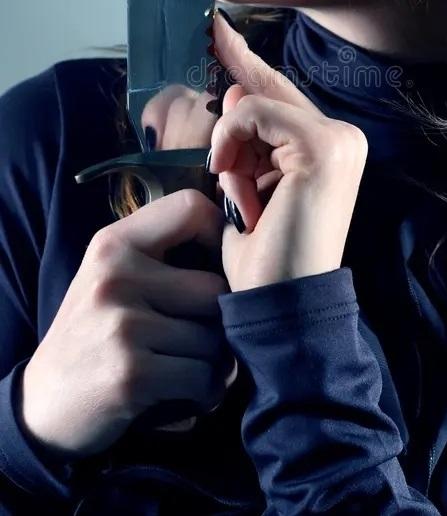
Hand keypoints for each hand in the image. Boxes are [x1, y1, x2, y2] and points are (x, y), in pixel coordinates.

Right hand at [21, 189, 236, 458]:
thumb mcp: (111, 278)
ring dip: (211, 362)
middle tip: (201, 339)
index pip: (191, 207)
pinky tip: (185, 394)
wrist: (44, 406)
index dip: (219, 235)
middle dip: (217, 321)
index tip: (215, 266)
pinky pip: (202, 377)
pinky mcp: (131, 373)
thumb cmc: (94, 335)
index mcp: (113, 244)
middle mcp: (116, 276)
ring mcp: (122, 325)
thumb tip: (236, 241)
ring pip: (213, 338)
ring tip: (186, 367)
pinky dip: (203, 391)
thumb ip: (160, 254)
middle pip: (215, 287)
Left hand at [208, 11, 368, 292]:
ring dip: (230, 146)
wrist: (283, 304)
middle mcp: (343, 137)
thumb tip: (234, 93)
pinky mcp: (324, 145)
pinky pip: (253, 113)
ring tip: (241, 196)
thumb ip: (246, 138)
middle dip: (231, 81)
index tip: (217, 26)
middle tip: (207, 38)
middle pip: (267, 89)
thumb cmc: (264, 255)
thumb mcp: (246, 186)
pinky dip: (231, 143)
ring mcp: (338, 138)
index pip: (279, 93)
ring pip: (255, 102)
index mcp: (330, 147)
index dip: (245, 61)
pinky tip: (236, 182)